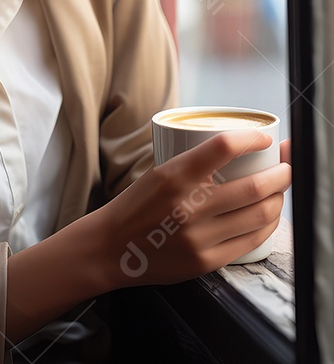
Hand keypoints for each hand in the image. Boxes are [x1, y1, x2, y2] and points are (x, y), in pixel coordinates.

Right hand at [95, 130, 291, 287]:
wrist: (111, 247)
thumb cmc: (138, 206)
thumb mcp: (161, 173)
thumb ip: (197, 165)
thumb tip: (239, 150)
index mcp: (175, 175)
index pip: (224, 146)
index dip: (252, 138)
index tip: (265, 138)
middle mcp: (189, 205)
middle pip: (254, 185)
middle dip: (282, 173)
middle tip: (287, 166)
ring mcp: (199, 236)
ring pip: (259, 214)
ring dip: (278, 199)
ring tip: (280, 191)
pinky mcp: (205, 261)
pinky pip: (250, 241)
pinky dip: (267, 225)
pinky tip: (269, 217)